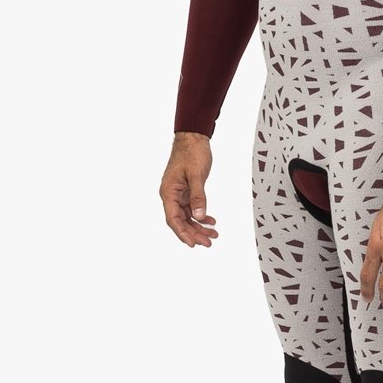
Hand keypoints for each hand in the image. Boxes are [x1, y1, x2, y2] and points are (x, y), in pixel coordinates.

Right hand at [160, 132, 218, 247]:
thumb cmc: (192, 152)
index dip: (182, 233)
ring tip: (213, 235)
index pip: (173, 219)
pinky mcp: (186, 190)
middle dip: (194, 233)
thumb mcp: (197, 175)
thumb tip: (199, 216)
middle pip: (180, 221)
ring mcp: (178, 193)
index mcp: (168, 192)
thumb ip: (198, 196)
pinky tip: (211, 221)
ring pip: (187, 216)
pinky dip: (201, 215)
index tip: (193, 244)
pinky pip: (191, 208)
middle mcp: (171, 194)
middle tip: (209, 242)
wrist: (193, 137)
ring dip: (199, 227)